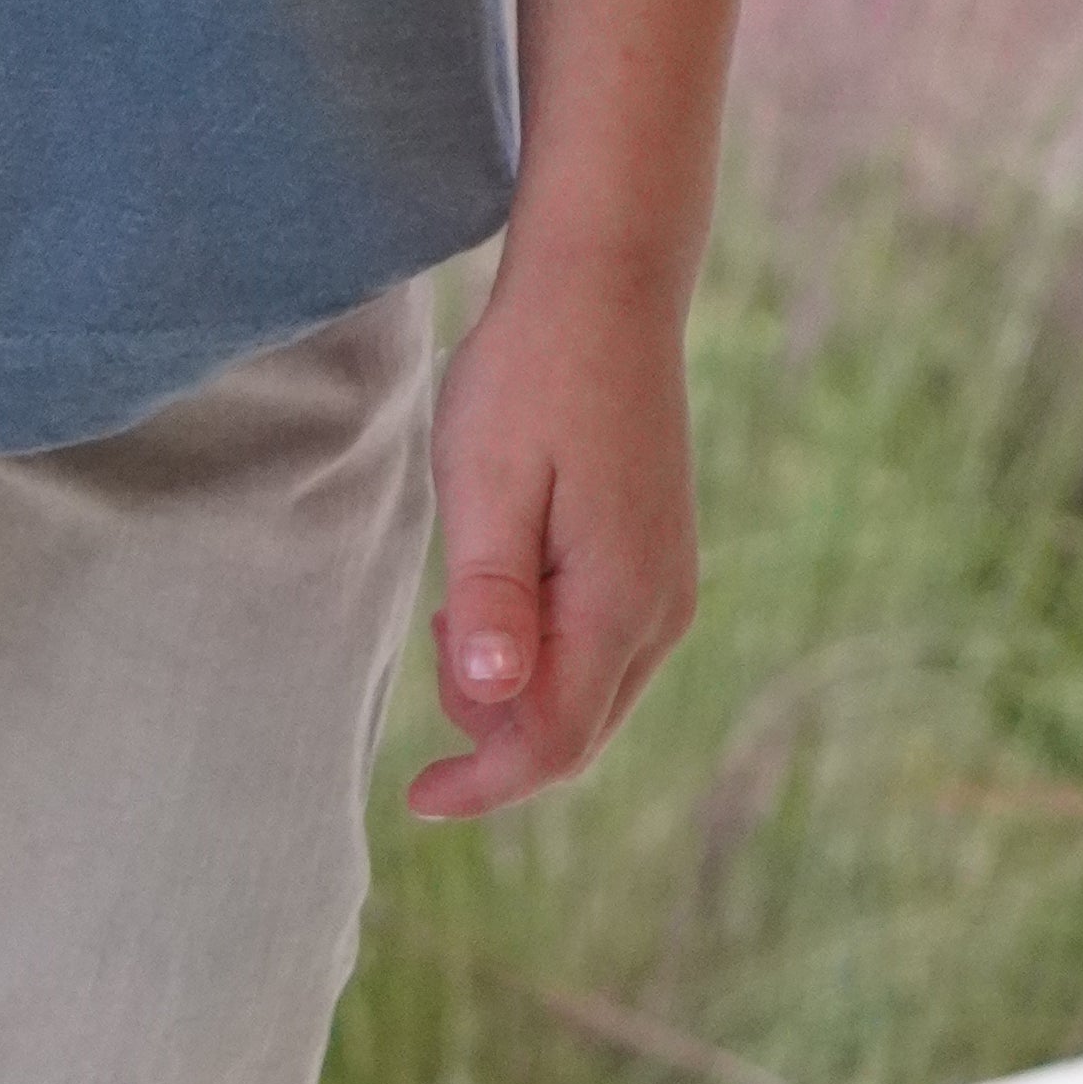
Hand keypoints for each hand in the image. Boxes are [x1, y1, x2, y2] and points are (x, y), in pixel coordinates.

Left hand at [402, 238, 699, 821]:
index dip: (485, 782)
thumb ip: (491, 593)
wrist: (604, 286)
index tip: (415, 798)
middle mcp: (661, 608)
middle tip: (431, 634)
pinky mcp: (657, 555)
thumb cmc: (532, 377)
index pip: (554, 741)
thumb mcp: (487, 480)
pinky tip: (496, 588)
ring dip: (519, 684)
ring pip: (591, 689)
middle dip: (497, 729)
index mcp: (619, 600)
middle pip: (577, 729)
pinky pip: (601, 642)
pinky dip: (543, 647)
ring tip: (453, 605)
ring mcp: (667, 581)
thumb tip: (490, 695)